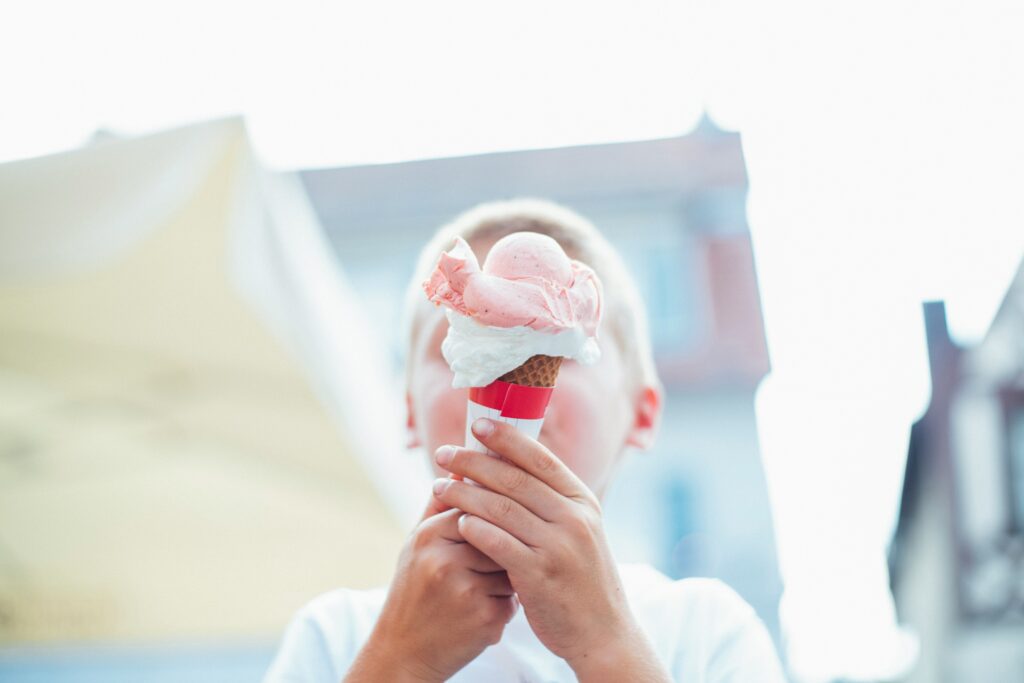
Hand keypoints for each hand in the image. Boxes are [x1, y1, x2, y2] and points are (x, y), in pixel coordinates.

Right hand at [346, 492, 518, 681]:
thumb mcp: (416, 545)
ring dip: (508, 576)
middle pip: (501, 535)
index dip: (493, 516)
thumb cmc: (412, 592)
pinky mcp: (485, 619)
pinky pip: (513, 598)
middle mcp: (446, 560)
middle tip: (494, 557)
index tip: (496, 523)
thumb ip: (439, 507)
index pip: (481, 506)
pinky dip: (505, 605)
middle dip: (504, 545)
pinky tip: (481, 612)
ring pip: (512, 566)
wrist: (402, 653)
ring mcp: (467, 591)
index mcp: (430, 535)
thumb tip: (462, 468)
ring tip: (480, 590)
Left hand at [431, 419, 667, 679]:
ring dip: (464, 493)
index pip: (540, 458)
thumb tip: (510, 466)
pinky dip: (475, 528)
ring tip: (438, 486)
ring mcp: (559, 546)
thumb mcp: (578, 532)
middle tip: (444, 454)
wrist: (603, 633)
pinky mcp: (540, 575)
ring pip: (501, 508)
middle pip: (514, 478)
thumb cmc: (580, 579)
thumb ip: (550, 502)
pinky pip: (498, 543)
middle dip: (474, 462)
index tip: (477, 425)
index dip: (506, 438)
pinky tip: (457, 521)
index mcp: (582, 501)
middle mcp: (574, 518)